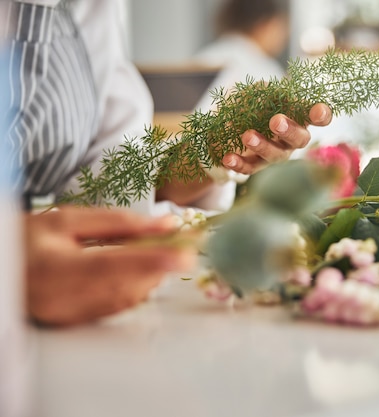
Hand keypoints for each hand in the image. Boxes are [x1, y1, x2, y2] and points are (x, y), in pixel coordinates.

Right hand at [25, 207, 196, 325]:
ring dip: (152, 275)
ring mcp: (71, 316)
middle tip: (184, 245)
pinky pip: (119, 305)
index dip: (150, 261)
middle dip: (160, 265)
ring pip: (128, 297)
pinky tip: (140, 268)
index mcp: (55, 268)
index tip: (184, 255)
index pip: (110, 265)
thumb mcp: (67, 220)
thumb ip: (118, 223)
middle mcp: (63, 299)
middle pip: (126, 285)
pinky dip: (137, 285)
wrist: (2, 268)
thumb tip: (166, 225)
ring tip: (160, 251)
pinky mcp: (79, 322)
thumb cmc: (29, 240)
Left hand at [222, 103, 331, 174]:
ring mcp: (276, 154)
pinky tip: (228, 158)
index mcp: (299, 117)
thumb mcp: (258, 92)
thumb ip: (265, 91)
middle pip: (300, 140)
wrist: (227, 124)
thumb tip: (265, 93)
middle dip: (289, 131)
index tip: (319, 111)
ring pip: (276, 156)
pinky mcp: (255, 165)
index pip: (319, 117)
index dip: (322, 115)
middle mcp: (292, 139)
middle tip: (276, 121)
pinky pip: (250, 168)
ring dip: (262, 146)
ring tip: (247, 136)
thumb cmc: (253, 104)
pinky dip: (239, 164)